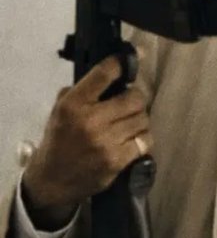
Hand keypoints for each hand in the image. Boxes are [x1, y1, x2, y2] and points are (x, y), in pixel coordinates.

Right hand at [21, 55, 152, 226]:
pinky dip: (143, 138)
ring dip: (139, 119)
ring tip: (129, 123)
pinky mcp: (118, 160)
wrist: (52, 180)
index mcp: (73, 105)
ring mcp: (106, 142)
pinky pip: (145, 140)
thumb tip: (110, 72)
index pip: (103, 74)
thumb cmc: (58, 141)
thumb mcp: (59, 111)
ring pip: (143, 119)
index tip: (131, 56)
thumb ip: (80, 91)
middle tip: (129, 102)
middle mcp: (91, 121)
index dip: (121, 63)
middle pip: (134, 98)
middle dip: (135, 98)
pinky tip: (133, 139)